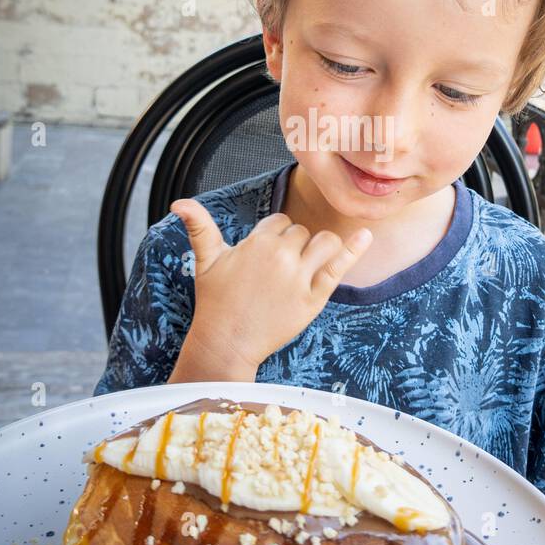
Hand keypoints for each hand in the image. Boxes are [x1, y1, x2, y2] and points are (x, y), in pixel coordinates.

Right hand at [170, 199, 372, 371]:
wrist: (226, 342)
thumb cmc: (215, 302)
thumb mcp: (206, 261)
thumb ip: (198, 226)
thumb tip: (178, 201)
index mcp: (258, 242)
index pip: (281, 222)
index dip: (275, 237)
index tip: (266, 257)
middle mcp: (281, 256)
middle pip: (302, 233)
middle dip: (294, 246)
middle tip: (278, 272)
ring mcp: (300, 277)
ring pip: (325, 242)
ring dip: (321, 247)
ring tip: (309, 263)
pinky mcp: (314, 299)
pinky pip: (339, 267)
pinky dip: (355, 249)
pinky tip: (367, 236)